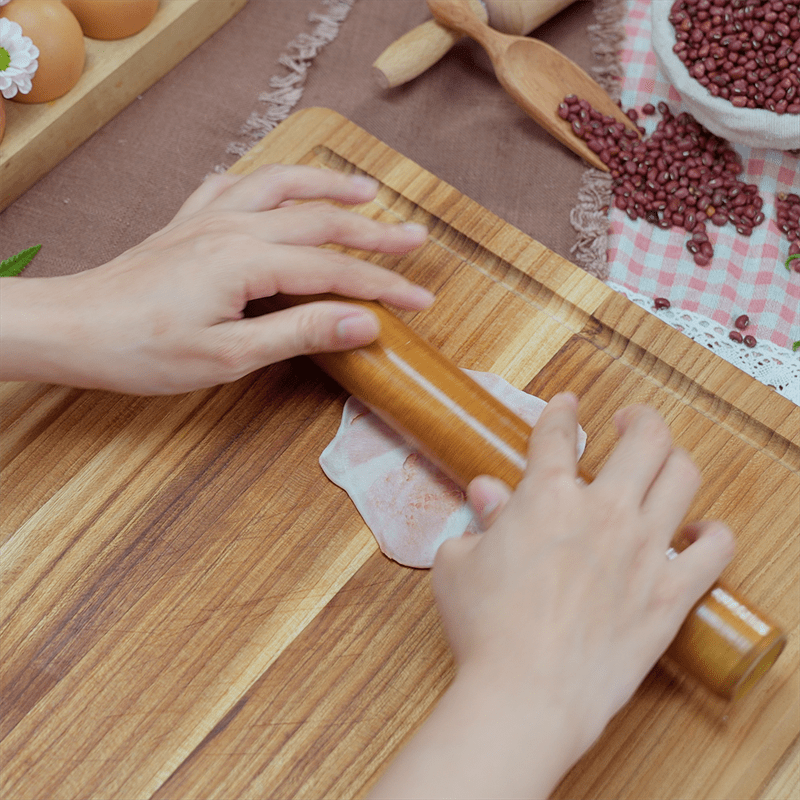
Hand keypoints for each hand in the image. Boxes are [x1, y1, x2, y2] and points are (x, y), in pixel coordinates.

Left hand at [0, 165, 431, 393]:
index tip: (420, 300)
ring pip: (283, 187)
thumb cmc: (144, 350)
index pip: (336, 270)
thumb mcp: (231, 355)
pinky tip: (277, 187)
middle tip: (416, 238)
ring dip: (329, 185)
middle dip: (375, 233)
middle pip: (322, 221)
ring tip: (367, 188)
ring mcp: (210, 218)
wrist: (75, 328)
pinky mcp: (189, 222)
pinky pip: (236, 185)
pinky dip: (268, 181)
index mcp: (249, 262)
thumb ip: (301, 332)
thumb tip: (364, 323)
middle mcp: (234, 227)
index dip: (384, 287)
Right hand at [370, 395, 733, 799]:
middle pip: (644, 437)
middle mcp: (602, 510)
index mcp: (546, 496)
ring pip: (683, 476)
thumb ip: (478, 522)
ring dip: (675, 459)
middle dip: (639, 418)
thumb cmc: (485, 629)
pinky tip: (700, 531)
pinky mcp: (670, 593)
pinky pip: (715, 549)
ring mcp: (643, 548)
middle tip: (629, 422)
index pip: (558, 434)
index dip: (561, 412)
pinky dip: (713, 533)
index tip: (566, 405)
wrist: (528, 692)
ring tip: (665, 462)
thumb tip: (486, 494)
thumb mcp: (458, 564)